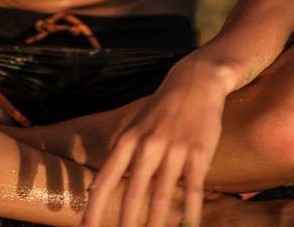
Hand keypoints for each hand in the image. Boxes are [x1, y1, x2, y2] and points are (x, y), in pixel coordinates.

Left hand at [82, 59, 227, 226]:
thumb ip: (123, 155)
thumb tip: (102, 186)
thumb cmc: (161, 109)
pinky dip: (190, 214)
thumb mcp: (136, 126)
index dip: (95, 206)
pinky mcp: (198, 153)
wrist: (194, 82)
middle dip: (126, 223)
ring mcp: (173, 149)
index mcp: (128, 139)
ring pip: (161, 196)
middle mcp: (147, 145)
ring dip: (155, 224)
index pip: (106, 178)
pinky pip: (192, 189)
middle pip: (133, 193)